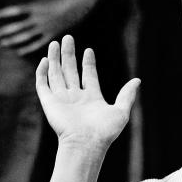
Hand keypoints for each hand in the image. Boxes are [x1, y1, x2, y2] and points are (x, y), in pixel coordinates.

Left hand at [0, 0, 90, 55]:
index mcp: (35, 7)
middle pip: (17, 26)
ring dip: (12, 40)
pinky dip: (27, 48)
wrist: (75, 8)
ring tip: (2, 44)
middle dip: (4, 31)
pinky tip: (19, 52)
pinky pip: (36, 44)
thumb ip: (28, 0)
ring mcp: (44, 28)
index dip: (4, 13)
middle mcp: (37, 18)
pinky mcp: (50, 35)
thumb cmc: (57, 2)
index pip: (15, 10)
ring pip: (25, 36)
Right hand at [35, 35, 139, 150]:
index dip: (88, 63)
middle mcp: (75, 98)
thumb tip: (137, 80)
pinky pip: (43, 85)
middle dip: (69, 55)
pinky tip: (45, 60)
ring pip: (56, 74)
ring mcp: (62, 100)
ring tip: (55, 42)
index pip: (88, 76)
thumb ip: (127, 95)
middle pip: (70, 71)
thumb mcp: (121, 111)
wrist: (86, 144)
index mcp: (91, 98)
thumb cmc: (105, 132)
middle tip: (67, 38)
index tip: (88, 50)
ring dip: (55, 58)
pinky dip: (43, 73)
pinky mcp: (49, 103)